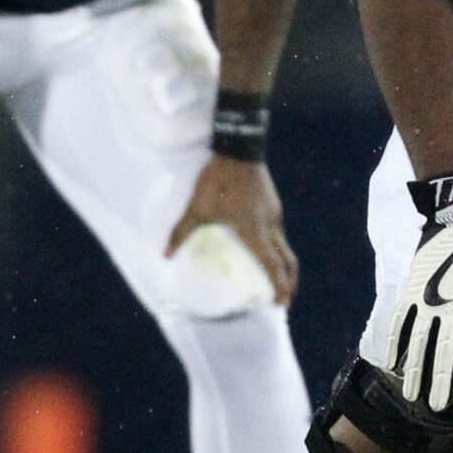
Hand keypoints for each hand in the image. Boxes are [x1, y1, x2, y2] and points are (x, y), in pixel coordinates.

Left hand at [167, 156, 299, 304]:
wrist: (239, 149)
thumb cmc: (218, 181)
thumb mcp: (197, 208)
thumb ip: (182, 233)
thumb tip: (165, 255)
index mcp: (254, 232)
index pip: (272, 265)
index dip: (279, 286)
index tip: (282, 303)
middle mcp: (270, 227)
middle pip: (287, 260)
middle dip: (288, 282)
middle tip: (284, 300)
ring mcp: (274, 215)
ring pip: (285, 247)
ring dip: (283, 266)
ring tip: (277, 279)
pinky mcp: (273, 206)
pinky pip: (279, 234)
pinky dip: (277, 250)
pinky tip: (266, 250)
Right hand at [362, 174, 452, 413]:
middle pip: (444, 354)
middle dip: (440, 383)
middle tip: (436, 408)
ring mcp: (430, 298)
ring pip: (419, 343)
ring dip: (415, 371)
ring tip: (411, 395)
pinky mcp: (413, 287)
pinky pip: (402, 320)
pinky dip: (396, 342)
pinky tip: (393, 363)